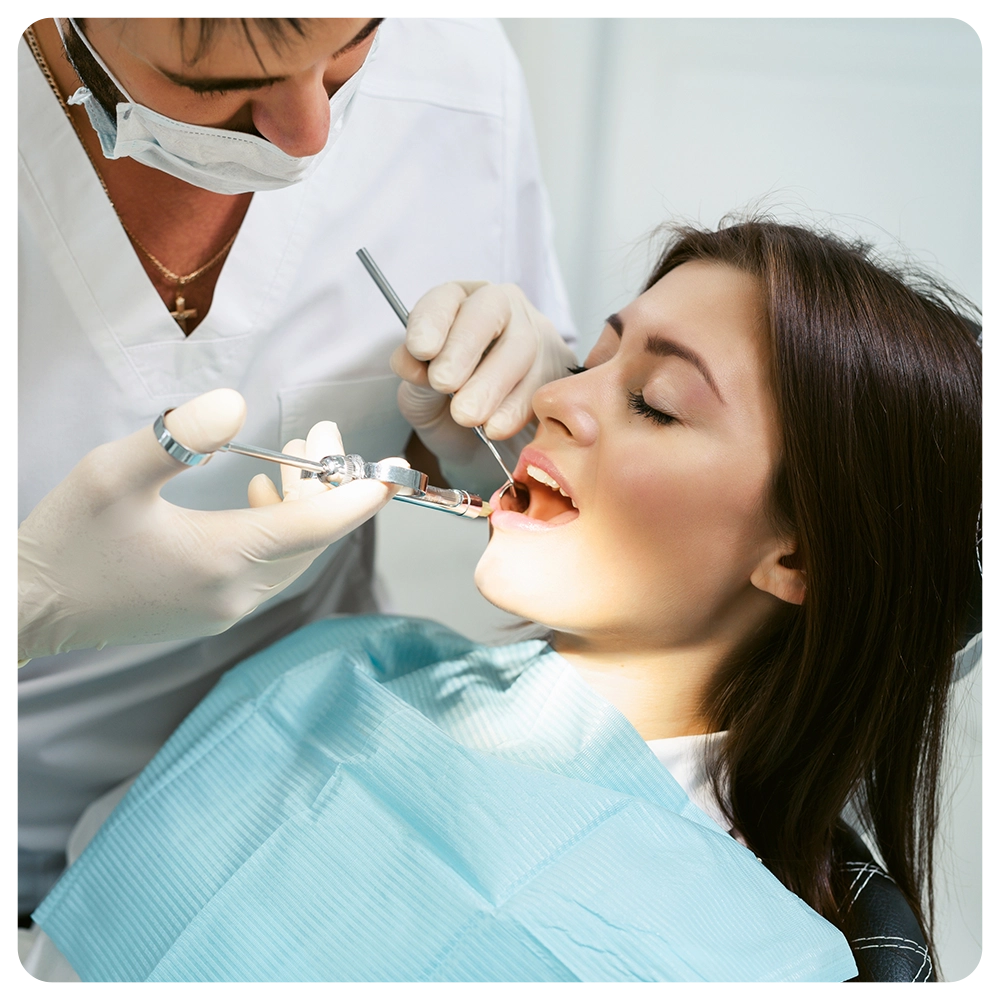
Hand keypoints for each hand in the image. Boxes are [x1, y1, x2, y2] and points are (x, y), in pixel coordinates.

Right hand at [16, 390, 402, 665]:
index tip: (390, 473)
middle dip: (326, 484)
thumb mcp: (112, 473)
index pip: (316, 526)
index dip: (357, 497)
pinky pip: (272, 567)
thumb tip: (236, 402)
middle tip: (320, 431)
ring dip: (304, 505)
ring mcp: (229, 607)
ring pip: (294, 552)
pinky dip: (281, 529)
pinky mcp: (216, 610)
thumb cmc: (69, 539)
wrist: (31, 606)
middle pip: (311, 537)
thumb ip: (177, 436)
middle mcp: (238, 592)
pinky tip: (262, 494)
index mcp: (223, 558)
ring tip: (293, 456)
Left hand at [390, 282, 575, 468]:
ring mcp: (535, 335)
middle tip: (443, 382)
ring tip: (466, 416)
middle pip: (490, 310)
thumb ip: (414, 375)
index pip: (446, 297)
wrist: (476, 446)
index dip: (432, 320)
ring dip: (491, 384)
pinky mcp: (558, 370)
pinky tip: (495, 427)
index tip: (421, 349)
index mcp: (459, 303)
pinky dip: (516, 408)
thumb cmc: (443, 407)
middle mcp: (501, 309)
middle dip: (464, 348)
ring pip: (521, 347)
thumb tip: (410, 361)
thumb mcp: (418, 394)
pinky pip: (543, 382)